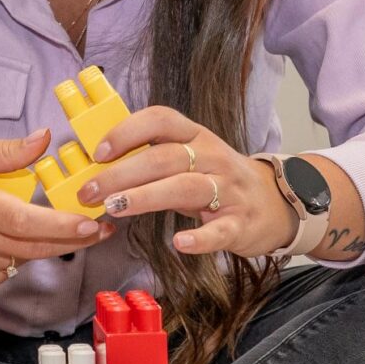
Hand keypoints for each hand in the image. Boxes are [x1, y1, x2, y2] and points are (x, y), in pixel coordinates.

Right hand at [0, 127, 112, 296]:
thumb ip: (6, 152)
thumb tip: (45, 139)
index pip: (23, 221)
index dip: (61, 225)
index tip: (92, 223)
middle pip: (31, 247)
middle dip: (71, 239)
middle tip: (99, 229)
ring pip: (19, 260)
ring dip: (36, 245)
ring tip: (38, 226)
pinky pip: (2, 274)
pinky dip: (12, 258)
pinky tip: (0, 240)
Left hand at [78, 107, 296, 257]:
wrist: (276, 204)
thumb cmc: (217, 180)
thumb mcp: (190, 158)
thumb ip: (152, 157)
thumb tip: (97, 166)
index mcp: (195, 137)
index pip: (160, 120)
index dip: (127, 131)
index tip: (98, 152)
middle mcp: (212, 157)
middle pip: (164, 157)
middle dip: (121, 173)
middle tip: (89, 192)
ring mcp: (228, 190)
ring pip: (185, 187)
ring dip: (146, 197)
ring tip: (115, 208)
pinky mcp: (240, 224)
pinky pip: (220, 230)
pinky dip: (200, 238)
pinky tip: (179, 243)